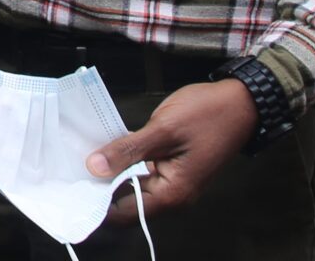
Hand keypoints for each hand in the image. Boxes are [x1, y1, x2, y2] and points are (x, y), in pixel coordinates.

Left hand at [86, 77, 258, 225]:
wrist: (242, 102)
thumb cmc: (208, 114)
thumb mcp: (163, 129)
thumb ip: (127, 150)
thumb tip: (94, 167)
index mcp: (173, 193)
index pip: (125, 212)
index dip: (97, 202)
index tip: (73, 186)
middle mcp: (174, 194)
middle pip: (127, 201)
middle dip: (101, 185)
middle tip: (72, 167)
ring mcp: (174, 181)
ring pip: (134, 185)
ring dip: (113, 172)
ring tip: (84, 156)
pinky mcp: (173, 167)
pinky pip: (143, 172)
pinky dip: (126, 162)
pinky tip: (108, 148)